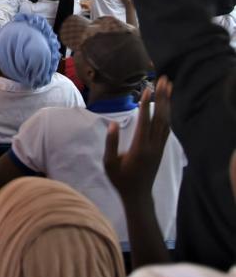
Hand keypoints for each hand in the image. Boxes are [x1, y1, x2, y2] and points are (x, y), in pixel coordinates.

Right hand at [104, 78, 171, 203]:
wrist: (138, 195)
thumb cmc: (120, 179)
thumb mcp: (109, 163)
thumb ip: (111, 143)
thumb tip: (113, 124)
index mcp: (140, 148)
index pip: (145, 122)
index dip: (146, 105)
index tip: (147, 89)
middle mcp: (153, 146)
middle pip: (160, 118)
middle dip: (162, 98)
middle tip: (163, 80)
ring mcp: (159, 147)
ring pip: (166, 122)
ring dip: (167, 103)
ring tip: (167, 87)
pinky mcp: (161, 149)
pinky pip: (166, 128)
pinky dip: (167, 114)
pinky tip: (166, 105)